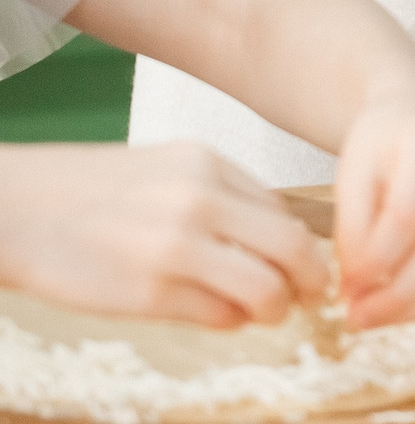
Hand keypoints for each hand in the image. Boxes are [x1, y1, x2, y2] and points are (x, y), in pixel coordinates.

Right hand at [0, 142, 328, 327]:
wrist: (19, 210)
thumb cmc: (92, 192)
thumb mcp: (170, 167)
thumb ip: (224, 194)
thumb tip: (276, 238)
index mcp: (209, 165)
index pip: (285, 212)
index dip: (305, 245)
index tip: (309, 264)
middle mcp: (200, 202)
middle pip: (291, 248)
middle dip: (312, 279)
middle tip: (313, 295)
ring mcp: (175, 248)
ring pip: (264, 289)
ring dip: (276, 308)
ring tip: (268, 311)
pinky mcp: (149, 293)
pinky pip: (218, 316)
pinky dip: (233, 321)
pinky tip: (224, 316)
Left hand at [332, 87, 414, 327]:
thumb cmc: (382, 143)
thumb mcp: (352, 174)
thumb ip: (353, 230)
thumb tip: (358, 290)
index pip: (407, 216)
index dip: (374, 262)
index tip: (343, 290)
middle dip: (396, 295)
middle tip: (357, 319)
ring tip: (377, 317)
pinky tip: (405, 302)